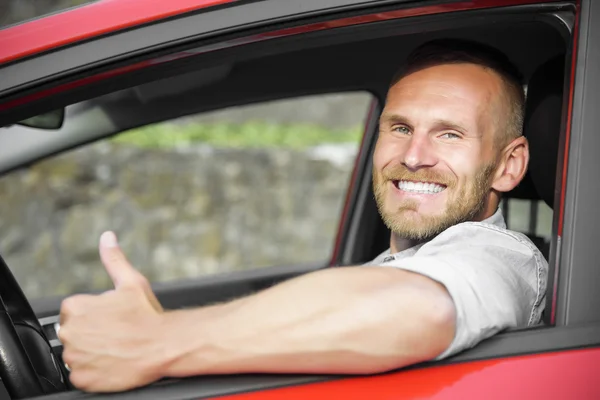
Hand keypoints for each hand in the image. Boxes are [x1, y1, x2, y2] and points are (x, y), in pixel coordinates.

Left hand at [59, 231, 165, 391]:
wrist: (163, 346)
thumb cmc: (148, 316)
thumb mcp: (132, 282)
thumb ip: (114, 259)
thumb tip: (107, 237)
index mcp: (77, 307)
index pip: (74, 311)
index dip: (94, 315)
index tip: (110, 319)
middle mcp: (70, 332)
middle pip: (73, 333)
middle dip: (91, 334)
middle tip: (116, 335)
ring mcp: (75, 357)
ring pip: (76, 355)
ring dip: (92, 354)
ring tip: (116, 349)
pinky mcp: (81, 378)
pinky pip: (81, 375)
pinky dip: (94, 372)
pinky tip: (112, 363)